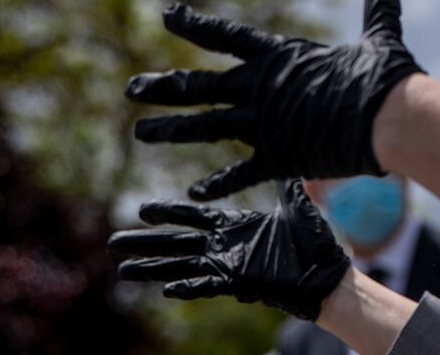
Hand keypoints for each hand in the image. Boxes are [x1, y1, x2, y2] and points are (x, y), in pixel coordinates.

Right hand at [108, 179, 350, 319]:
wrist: (328, 272)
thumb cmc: (313, 241)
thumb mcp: (297, 205)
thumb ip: (287, 184)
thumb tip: (289, 151)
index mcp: (236, 226)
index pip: (193, 217)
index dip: (169, 213)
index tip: (141, 209)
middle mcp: (226, 246)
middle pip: (177, 242)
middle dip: (145, 242)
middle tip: (112, 242)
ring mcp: (230, 266)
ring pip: (183, 266)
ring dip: (153, 268)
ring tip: (123, 269)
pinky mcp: (240, 284)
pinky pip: (208, 285)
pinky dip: (188, 286)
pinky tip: (166, 289)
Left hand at [128, 0, 423, 199]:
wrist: (389, 120)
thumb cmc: (385, 78)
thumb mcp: (380, 38)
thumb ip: (377, 8)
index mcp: (281, 56)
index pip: (228, 36)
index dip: (195, 24)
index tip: (167, 15)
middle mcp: (262, 87)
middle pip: (200, 84)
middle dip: (164, 86)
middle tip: (131, 87)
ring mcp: (265, 123)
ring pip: (205, 126)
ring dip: (171, 130)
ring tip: (141, 132)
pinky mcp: (277, 156)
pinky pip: (239, 172)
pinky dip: (218, 183)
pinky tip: (194, 190)